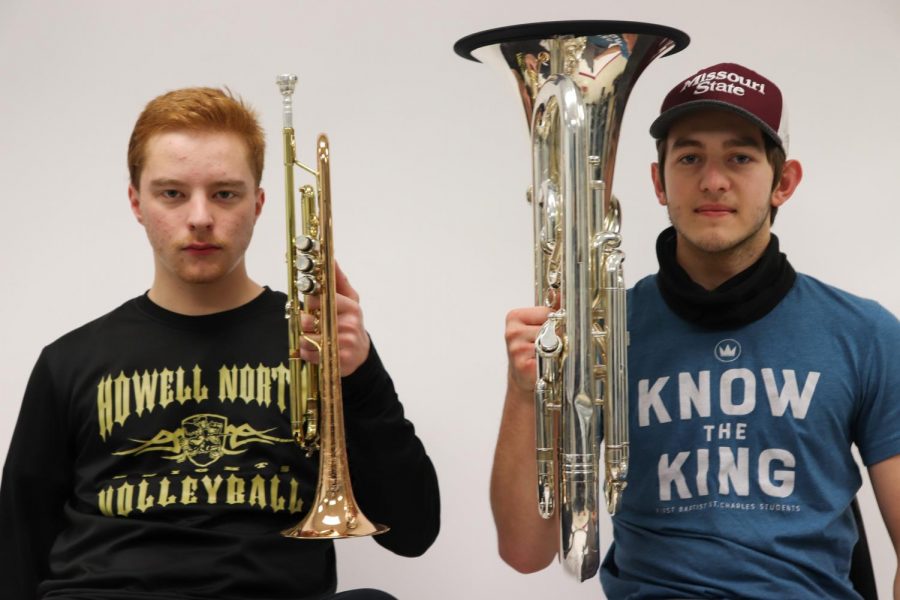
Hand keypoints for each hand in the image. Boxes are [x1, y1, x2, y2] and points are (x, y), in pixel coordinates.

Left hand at [300, 260, 370, 375]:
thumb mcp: (349, 299)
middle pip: (311, 320)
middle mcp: (350, 324)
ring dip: (304, 338)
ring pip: (309, 338)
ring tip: (310, 336)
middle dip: (304, 321)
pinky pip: (313, 354)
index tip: (309, 305)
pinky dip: (307, 352)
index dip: (308, 302)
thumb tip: (332, 258)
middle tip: (308, 322)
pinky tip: (313, 349)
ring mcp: (346, 343)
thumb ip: (338, 280)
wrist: (360, 352)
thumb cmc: (350, 322)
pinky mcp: (341, 360)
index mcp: (351, 307)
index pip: (319, 300)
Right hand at [505, 306, 552, 394]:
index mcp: (514, 317)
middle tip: (548, 347)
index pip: (547, 312)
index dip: (554, 323)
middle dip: (555, 337)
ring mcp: (516, 349)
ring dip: (553, 351)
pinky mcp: (522, 365)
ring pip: (551, 343)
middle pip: (550, 327)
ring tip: (545, 357)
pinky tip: (542, 366)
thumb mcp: (538, 326)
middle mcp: (512, 332)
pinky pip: (548, 358)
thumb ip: (550, 310)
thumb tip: (564, 294)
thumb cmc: (533, 350)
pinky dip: (550, 363)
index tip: (549, 332)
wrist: (523, 378)